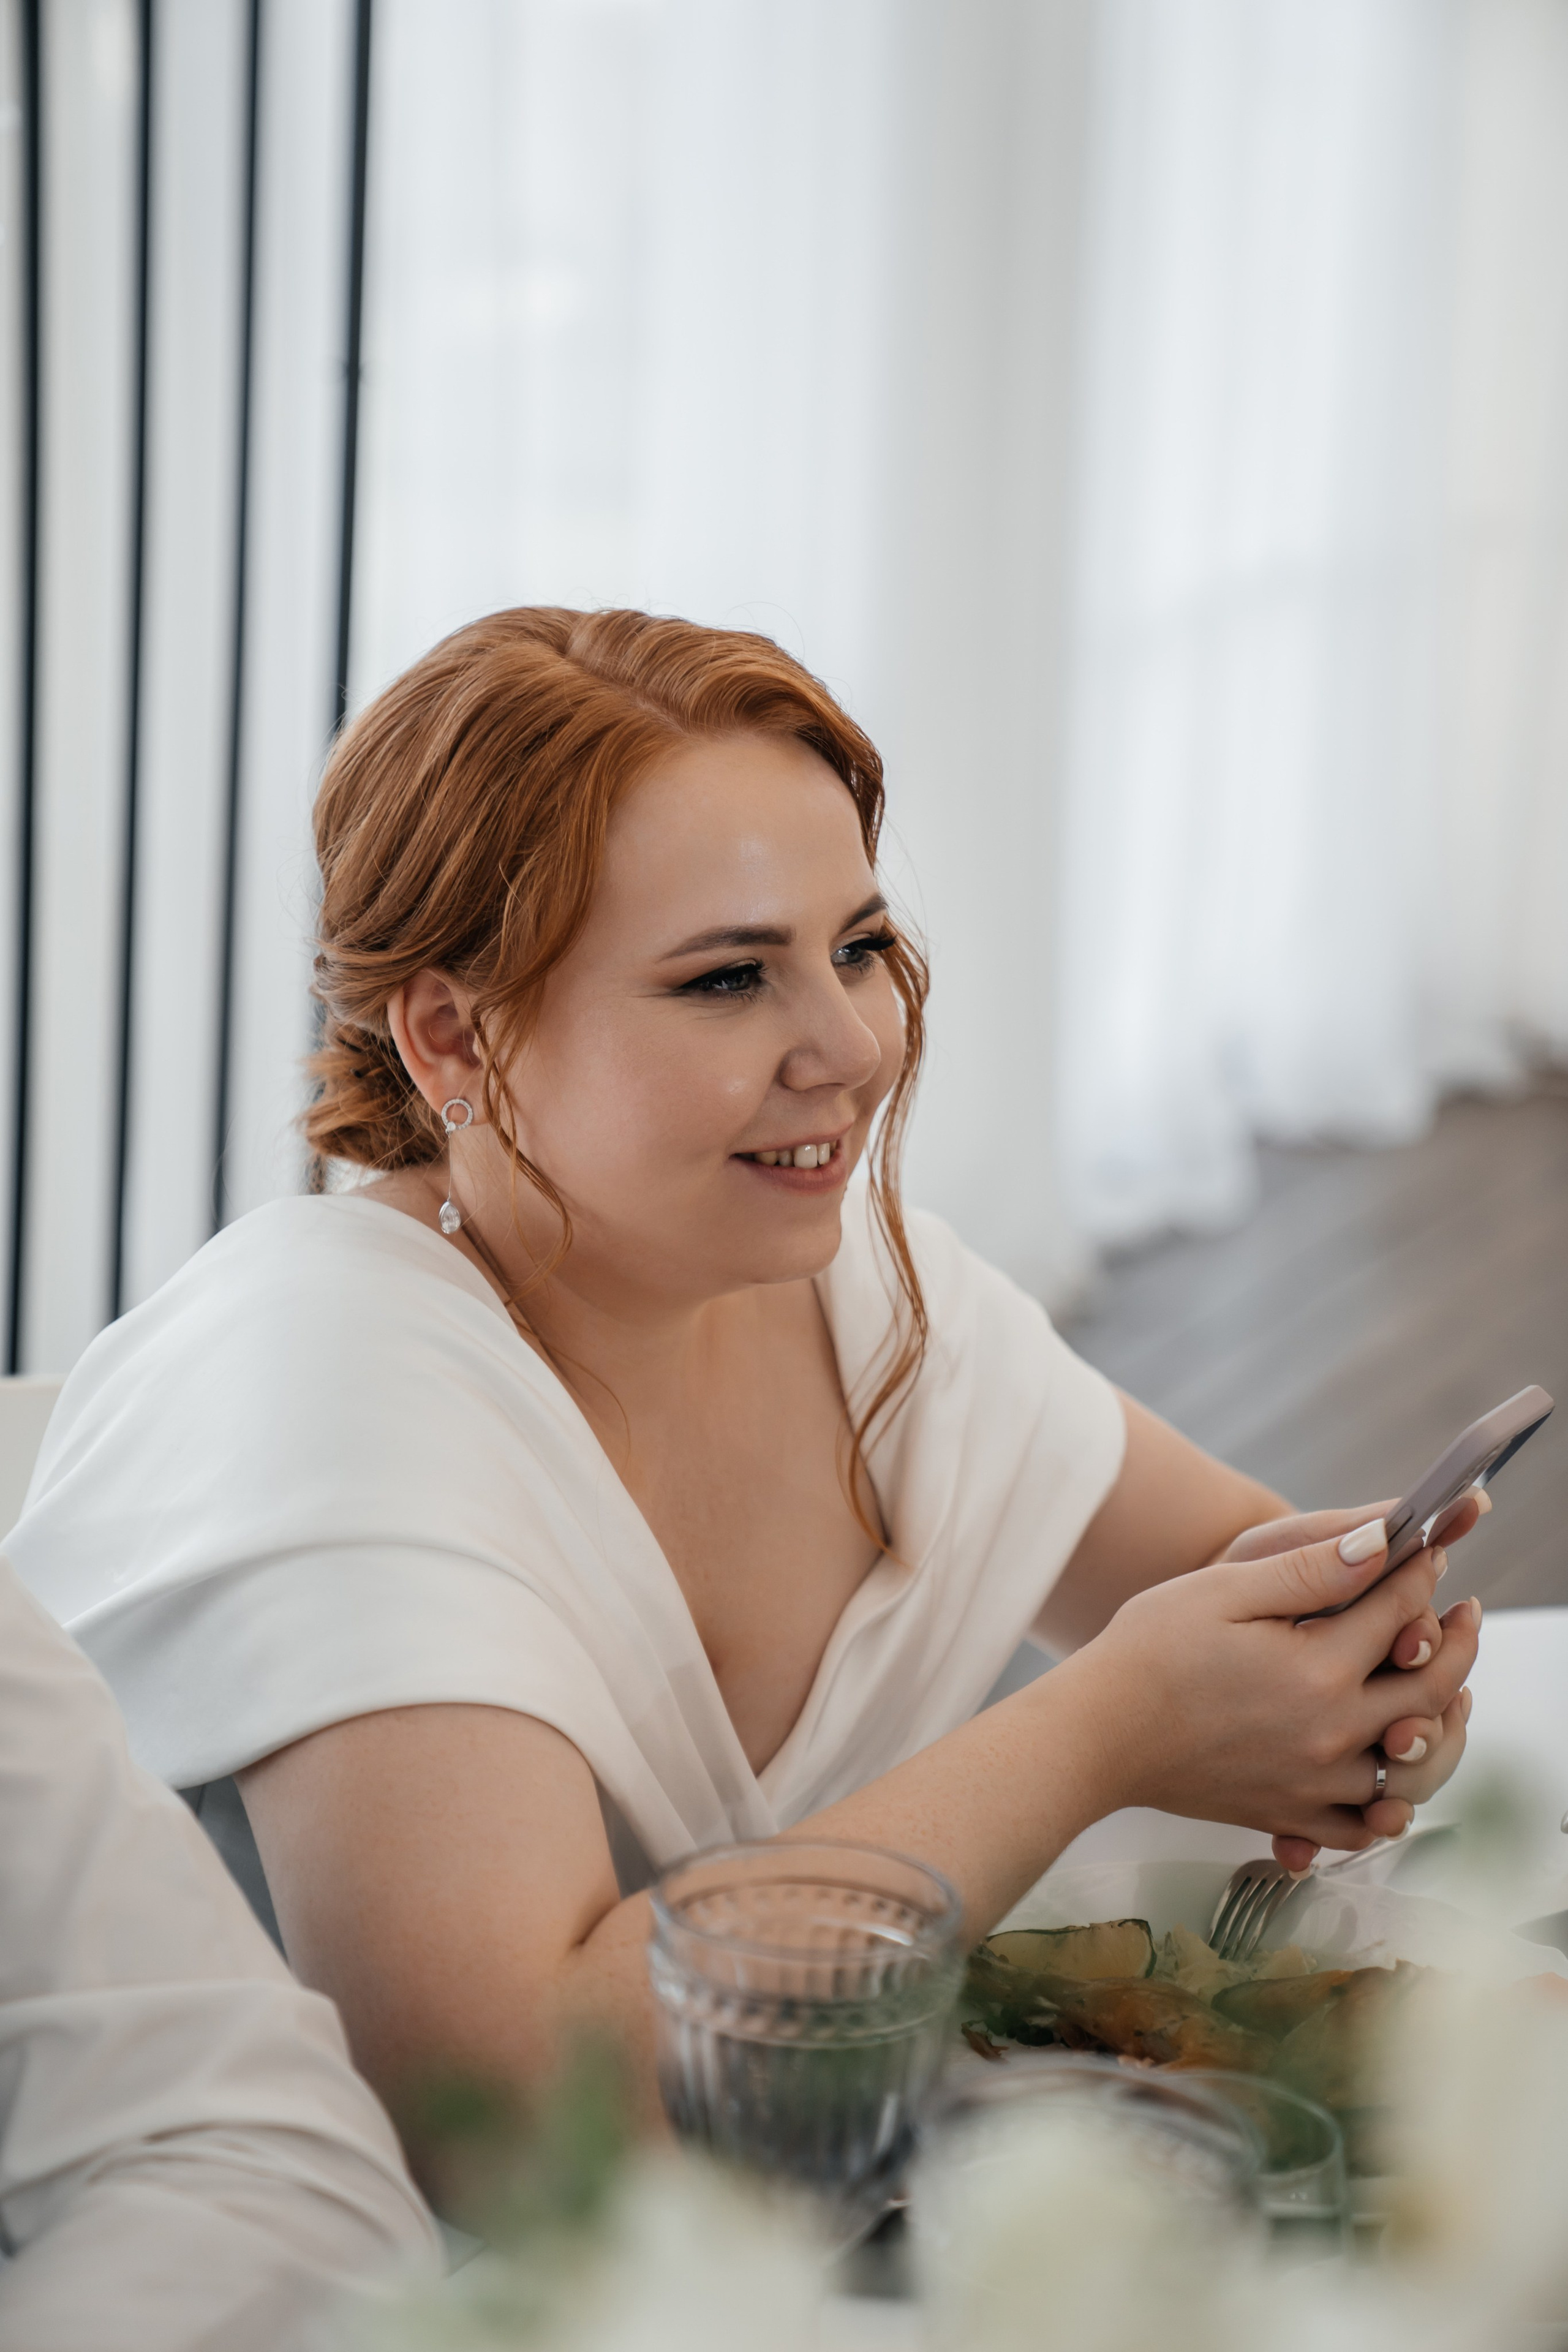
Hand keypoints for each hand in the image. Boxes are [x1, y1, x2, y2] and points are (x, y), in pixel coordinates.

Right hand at [1078, 1519, 1478, 1861]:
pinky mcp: (1289, 1814)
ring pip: (1412, 1763)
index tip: (1429, 1548)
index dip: (1420, 1573)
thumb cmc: (1149, 1652)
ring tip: (1447, 1691)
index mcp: (1318, 1670)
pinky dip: (1391, 1801)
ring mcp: (1313, 1782)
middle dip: (1456, 1643)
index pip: (1399, 1612)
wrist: (1096, 1735)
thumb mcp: (1226, 1589)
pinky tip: (1389, 1769)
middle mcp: (1330, 1733)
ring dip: (1440, 1722)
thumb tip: (1382, 1542)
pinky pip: (1366, 1823)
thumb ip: (1312, 1569)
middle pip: (1429, 1691)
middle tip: (1466, 1613)